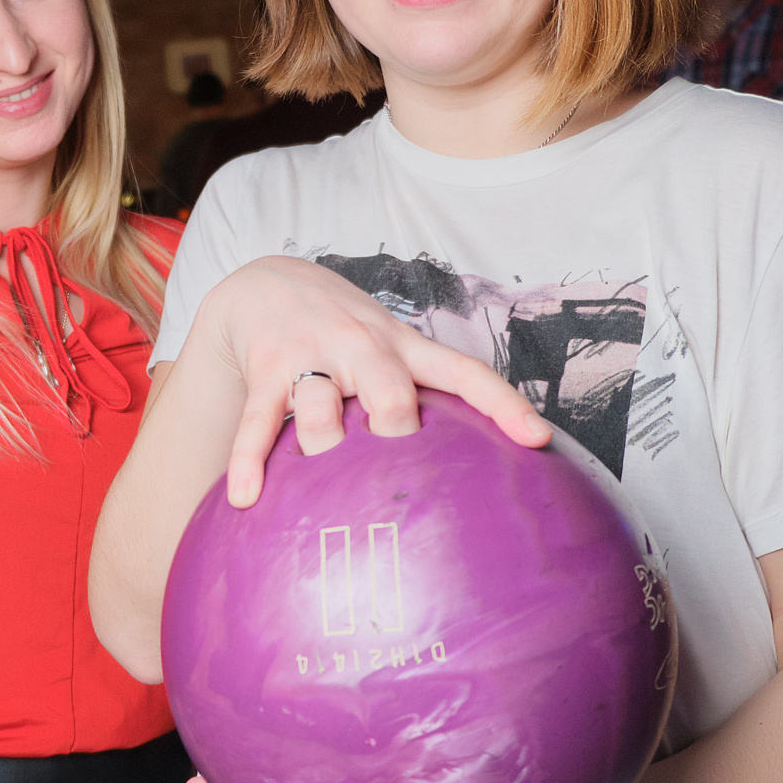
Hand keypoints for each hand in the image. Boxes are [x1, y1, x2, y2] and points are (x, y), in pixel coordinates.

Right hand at [195, 256, 549, 505]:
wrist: (267, 283)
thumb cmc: (343, 333)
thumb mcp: (389, 346)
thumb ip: (420, 394)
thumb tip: (470, 471)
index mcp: (405, 346)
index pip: (465, 372)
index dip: (504, 404)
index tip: (536, 439)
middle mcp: (363, 346)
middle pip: (392, 393)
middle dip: (398, 431)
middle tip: (402, 480)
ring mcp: (312, 356)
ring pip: (322, 410)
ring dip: (322, 453)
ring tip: (321, 499)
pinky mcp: (267, 368)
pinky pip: (258, 421)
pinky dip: (249, 460)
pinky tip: (245, 498)